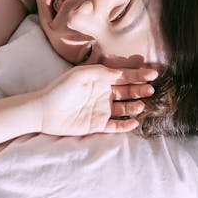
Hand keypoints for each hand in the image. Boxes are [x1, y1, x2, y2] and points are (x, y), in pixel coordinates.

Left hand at [38, 65, 156, 135]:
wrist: (44, 111)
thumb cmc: (60, 89)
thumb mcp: (79, 74)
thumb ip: (100, 72)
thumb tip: (120, 72)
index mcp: (100, 80)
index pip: (123, 76)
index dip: (138, 74)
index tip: (153, 73)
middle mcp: (104, 94)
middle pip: (127, 91)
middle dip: (140, 89)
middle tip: (150, 89)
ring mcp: (102, 110)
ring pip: (125, 108)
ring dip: (135, 106)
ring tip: (141, 105)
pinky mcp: (98, 125)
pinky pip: (116, 125)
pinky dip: (126, 124)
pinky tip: (134, 121)